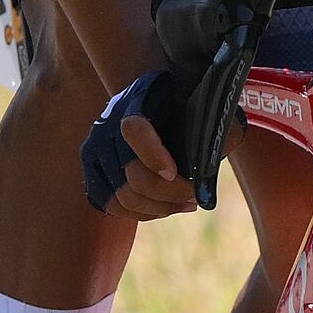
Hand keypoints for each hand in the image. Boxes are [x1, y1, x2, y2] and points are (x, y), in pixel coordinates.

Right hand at [78, 72, 201, 219]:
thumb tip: (219, 155)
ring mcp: (95, 149)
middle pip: (131, 174)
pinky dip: (143, 212)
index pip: (134, 129)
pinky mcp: (94, 172)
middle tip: (196, 197)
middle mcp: (108, 123)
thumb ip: (215, 128)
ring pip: (123, 196)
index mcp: (137, 99)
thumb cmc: (188, 106)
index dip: (153, 155)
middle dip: (169, 193)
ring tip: (187, 203)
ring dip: (160, 207)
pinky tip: (166, 207)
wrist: (160, 100)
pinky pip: (114, 205)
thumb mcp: (205, 109)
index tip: (175, 172)